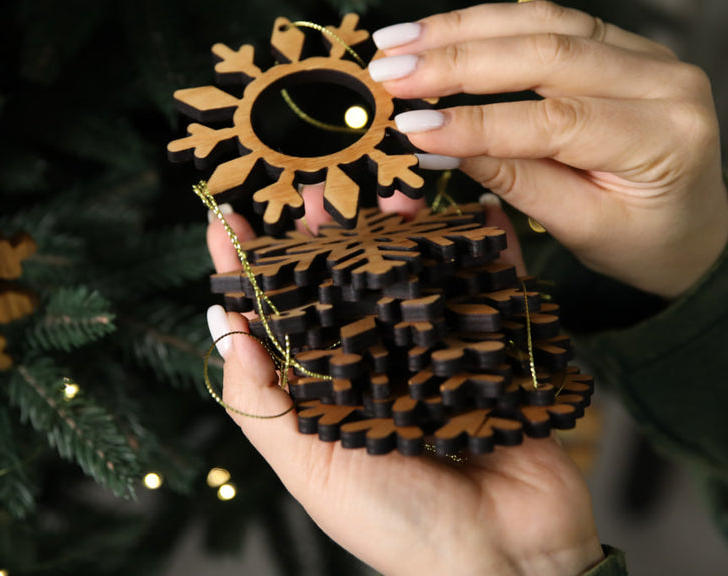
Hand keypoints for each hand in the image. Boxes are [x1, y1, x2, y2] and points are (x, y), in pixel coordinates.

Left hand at [205, 187, 603, 575]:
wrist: (505, 562)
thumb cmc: (398, 527)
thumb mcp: (312, 469)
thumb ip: (264, 403)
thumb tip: (223, 326)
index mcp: (331, 394)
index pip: (283, 320)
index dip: (254, 271)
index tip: (228, 221)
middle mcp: (381, 368)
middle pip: (349, 286)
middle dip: (330, 236)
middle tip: (316, 188)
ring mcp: (441, 358)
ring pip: (416, 277)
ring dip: (405, 230)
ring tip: (392, 188)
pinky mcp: (498, 356)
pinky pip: (492, 293)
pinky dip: (488, 251)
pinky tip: (476, 210)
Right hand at [369, 1, 727, 297]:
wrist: (695, 227)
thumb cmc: (642, 241)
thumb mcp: (581, 228)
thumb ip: (516, 180)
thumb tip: (435, 143)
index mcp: (666, 138)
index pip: (558, 121)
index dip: (478, 122)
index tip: (410, 126)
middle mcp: (667, 81)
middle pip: (549, 53)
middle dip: (458, 62)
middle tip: (388, 73)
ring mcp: (649, 52)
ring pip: (545, 22)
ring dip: (463, 29)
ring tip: (397, 42)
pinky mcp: (624, 41)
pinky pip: (551, 20)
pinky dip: (490, 24)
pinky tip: (438, 31)